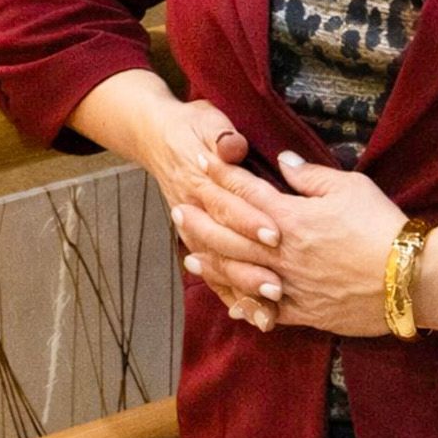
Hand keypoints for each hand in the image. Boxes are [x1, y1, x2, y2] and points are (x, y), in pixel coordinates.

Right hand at [138, 97, 282, 318]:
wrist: (158, 137)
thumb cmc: (194, 127)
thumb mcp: (208, 121)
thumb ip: (222, 135)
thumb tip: (233, 145)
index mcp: (202, 180)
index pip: (228, 203)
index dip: (250, 219)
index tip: (276, 233)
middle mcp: (197, 211)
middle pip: (224, 244)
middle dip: (252, 265)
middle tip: (279, 284)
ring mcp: (196, 232)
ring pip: (218, 268)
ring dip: (243, 290)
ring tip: (269, 312)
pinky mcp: (200, 245)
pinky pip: (214, 277)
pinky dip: (231, 297)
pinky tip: (251, 317)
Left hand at [170, 150, 407, 336]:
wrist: (408, 278)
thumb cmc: (382, 225)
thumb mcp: (350, 187)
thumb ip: (310, 175)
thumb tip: (282, 161)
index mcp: (291, 217)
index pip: (246, 191)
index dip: (221, 175)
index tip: (202, 162)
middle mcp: (281, 252)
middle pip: (229, 235)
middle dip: (201, 221)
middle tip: (177, 212)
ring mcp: (289, 285)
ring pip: (238, 275)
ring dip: (212, 265)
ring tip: (190, 258)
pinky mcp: (304, 311)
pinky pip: (265, 311)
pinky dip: (245, 306)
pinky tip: (231, 303)